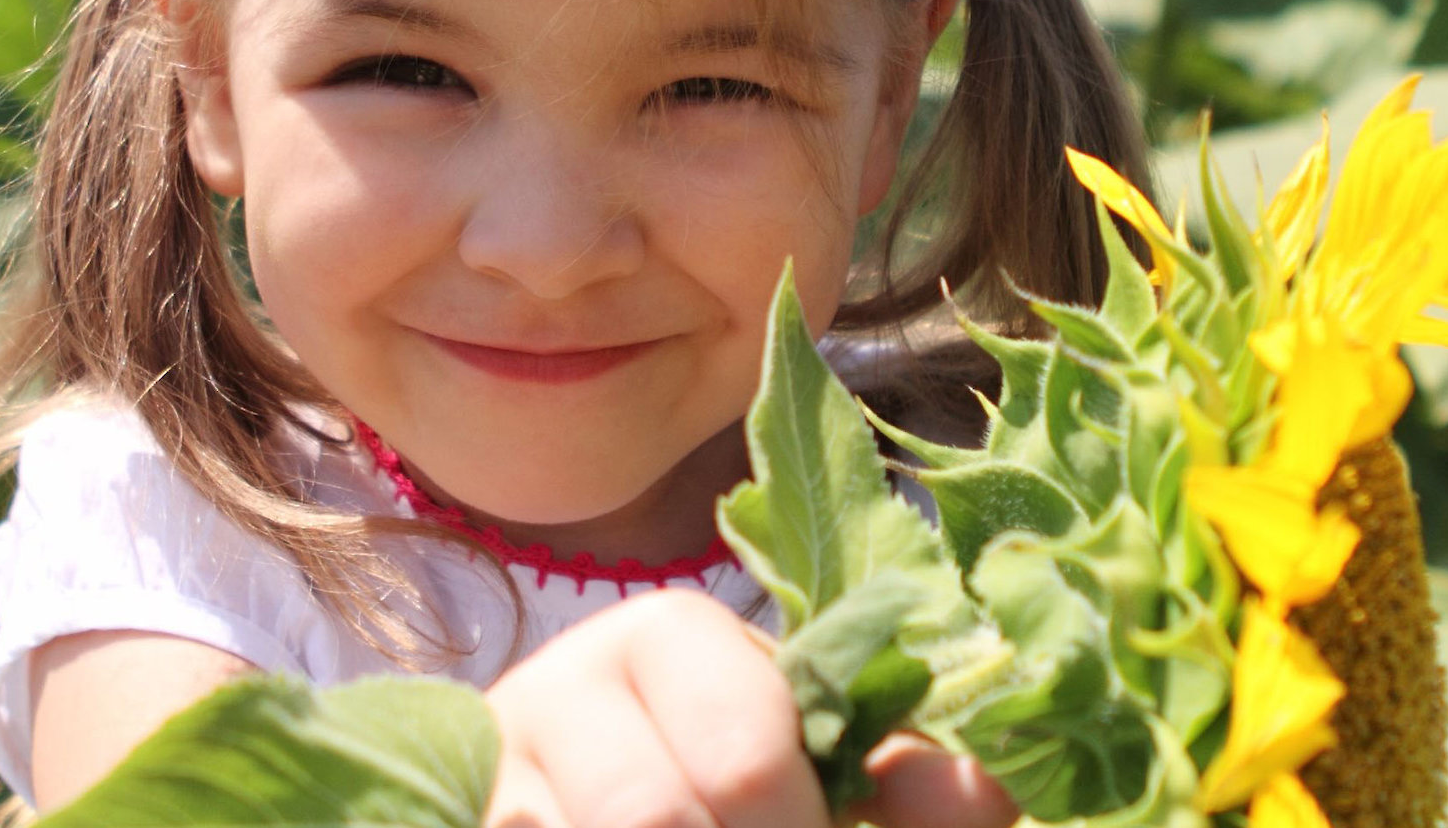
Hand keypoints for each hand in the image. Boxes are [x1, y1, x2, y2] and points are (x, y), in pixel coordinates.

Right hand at [483, 589, 1016, 827]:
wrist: (571, 788)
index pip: (748, 755)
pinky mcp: (452, 813)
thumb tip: (995, 793)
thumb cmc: (721, 772)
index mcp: (667, 637)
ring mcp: (487, 773)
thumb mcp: (820, 765)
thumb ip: (908, 779)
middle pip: (654, 819)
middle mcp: (561, 688)